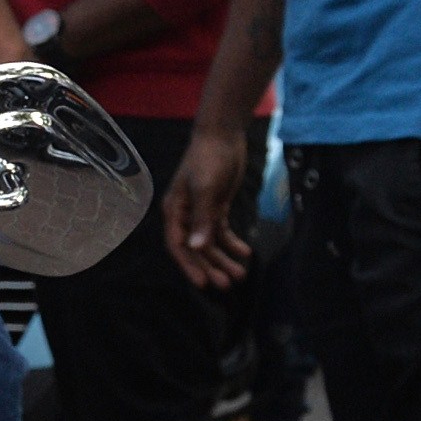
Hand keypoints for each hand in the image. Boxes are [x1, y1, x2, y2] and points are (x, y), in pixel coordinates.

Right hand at [162, 123, 255, 290]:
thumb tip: (197, 247)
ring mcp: (201, 211)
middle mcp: (185, 215)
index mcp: (175, 211)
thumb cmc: (208, 160)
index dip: (190, 265)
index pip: (178, 245)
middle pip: (195, 248)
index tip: (203, 284)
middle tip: (227, 284)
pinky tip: (245, 252)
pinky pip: (222, 231)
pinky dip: (232, 243)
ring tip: (240, 274)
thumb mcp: (205, 189)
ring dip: (224, 258)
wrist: (222, 136)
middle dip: (210, 266)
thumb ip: (202, 219)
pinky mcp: (216, 206)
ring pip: (210, 242)